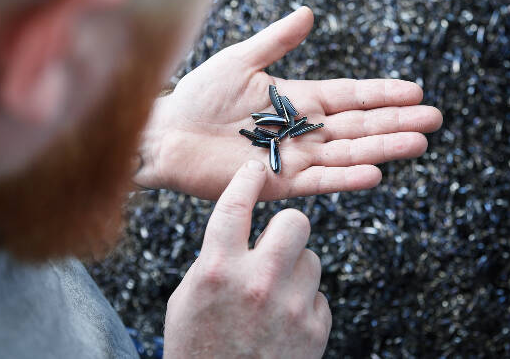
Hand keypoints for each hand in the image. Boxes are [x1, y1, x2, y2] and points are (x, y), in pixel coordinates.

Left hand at [135, 7, 441, 199]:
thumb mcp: (241, 59)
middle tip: (435, 120)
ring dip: (382, 148)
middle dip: (396, 122)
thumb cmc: (198, 95)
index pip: (349, 97)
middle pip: (358, 126)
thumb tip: (310, 14)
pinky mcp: (275, 182)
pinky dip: (345, 178)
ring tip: (419, 143)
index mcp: (298, 101)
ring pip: (346, 153)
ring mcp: (292, 158)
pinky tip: (375, 173)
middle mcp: (303, 131)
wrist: (164, 133)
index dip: (382, 94)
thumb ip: (277, 40)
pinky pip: (317, 180)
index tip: (416, 91)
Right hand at [164, 160, 330, 357]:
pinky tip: (285, 325)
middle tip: (277, 243)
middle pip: (296, 220)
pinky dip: (305, 304)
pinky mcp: (315, 329)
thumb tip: (243, 231)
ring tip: (276, 297)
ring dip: (296, 270)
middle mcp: (256, 282)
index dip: (247, 180)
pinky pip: (320, 295)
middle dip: (288, 227)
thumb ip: (215, 259)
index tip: (256, 168)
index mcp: (216, 270)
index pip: (234, 206)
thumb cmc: (198, 348)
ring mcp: (289, 306)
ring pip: (312, 257)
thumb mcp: (189, 298)